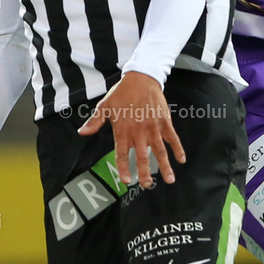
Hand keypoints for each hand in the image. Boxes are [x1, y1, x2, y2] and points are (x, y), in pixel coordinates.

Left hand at [78, 72, 185, 187]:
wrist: (141, 78)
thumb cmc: (121, 93)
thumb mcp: (104, 106)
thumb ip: (94, 122)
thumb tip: (81, 133)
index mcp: (122, 130)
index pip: (121, 154)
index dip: (124, 168)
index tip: (126, 180)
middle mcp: (138, 132)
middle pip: (142, 157)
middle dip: (145, 173)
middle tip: (147, 185)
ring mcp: (153, 127)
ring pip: (159, 151)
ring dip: (165, 166)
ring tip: (169, 180)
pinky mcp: (164, 121)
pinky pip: (172, 138)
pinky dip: (177, 148)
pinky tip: (181, 159)